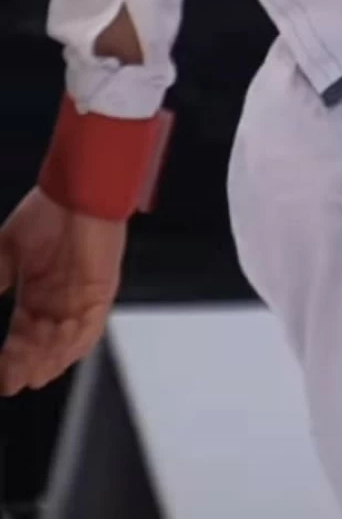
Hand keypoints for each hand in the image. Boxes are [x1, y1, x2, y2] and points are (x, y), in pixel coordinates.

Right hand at [0, 188, 125, 394]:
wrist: (82, 188)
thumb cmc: (50, 213)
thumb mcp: (8, 251)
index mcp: (39, 297)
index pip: (21, 339)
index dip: (8, 360)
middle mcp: (61, 304)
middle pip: (43, 349)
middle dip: (24, 367)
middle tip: (9, 381)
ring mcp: (83, 300)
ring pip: (67, 345)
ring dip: (48, 360)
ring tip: (30, 373)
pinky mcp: (103, 291)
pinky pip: (91, 325)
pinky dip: (74, 340)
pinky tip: (58, 349)